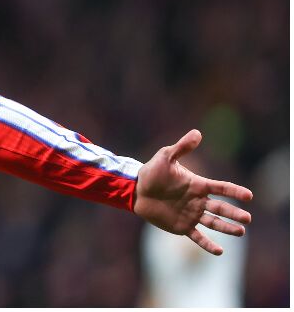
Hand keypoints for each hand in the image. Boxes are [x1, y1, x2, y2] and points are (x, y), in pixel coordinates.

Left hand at [134, 129, 252, 254]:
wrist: (136, 190)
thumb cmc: (151, 172)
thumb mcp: (166, 157)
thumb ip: (182, 147)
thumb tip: (197, 133)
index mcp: (198, 185)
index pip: (221, 188)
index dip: (234, 191)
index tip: (248, 196)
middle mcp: (198, 201)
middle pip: (221, 208)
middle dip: (234, 213)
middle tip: (247, 218)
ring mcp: (191, 214)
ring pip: (214, 222)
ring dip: (227, 228)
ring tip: (240, 231)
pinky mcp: (182, 227)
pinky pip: (198, 237)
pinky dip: (208, 244)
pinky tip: (219, 251)